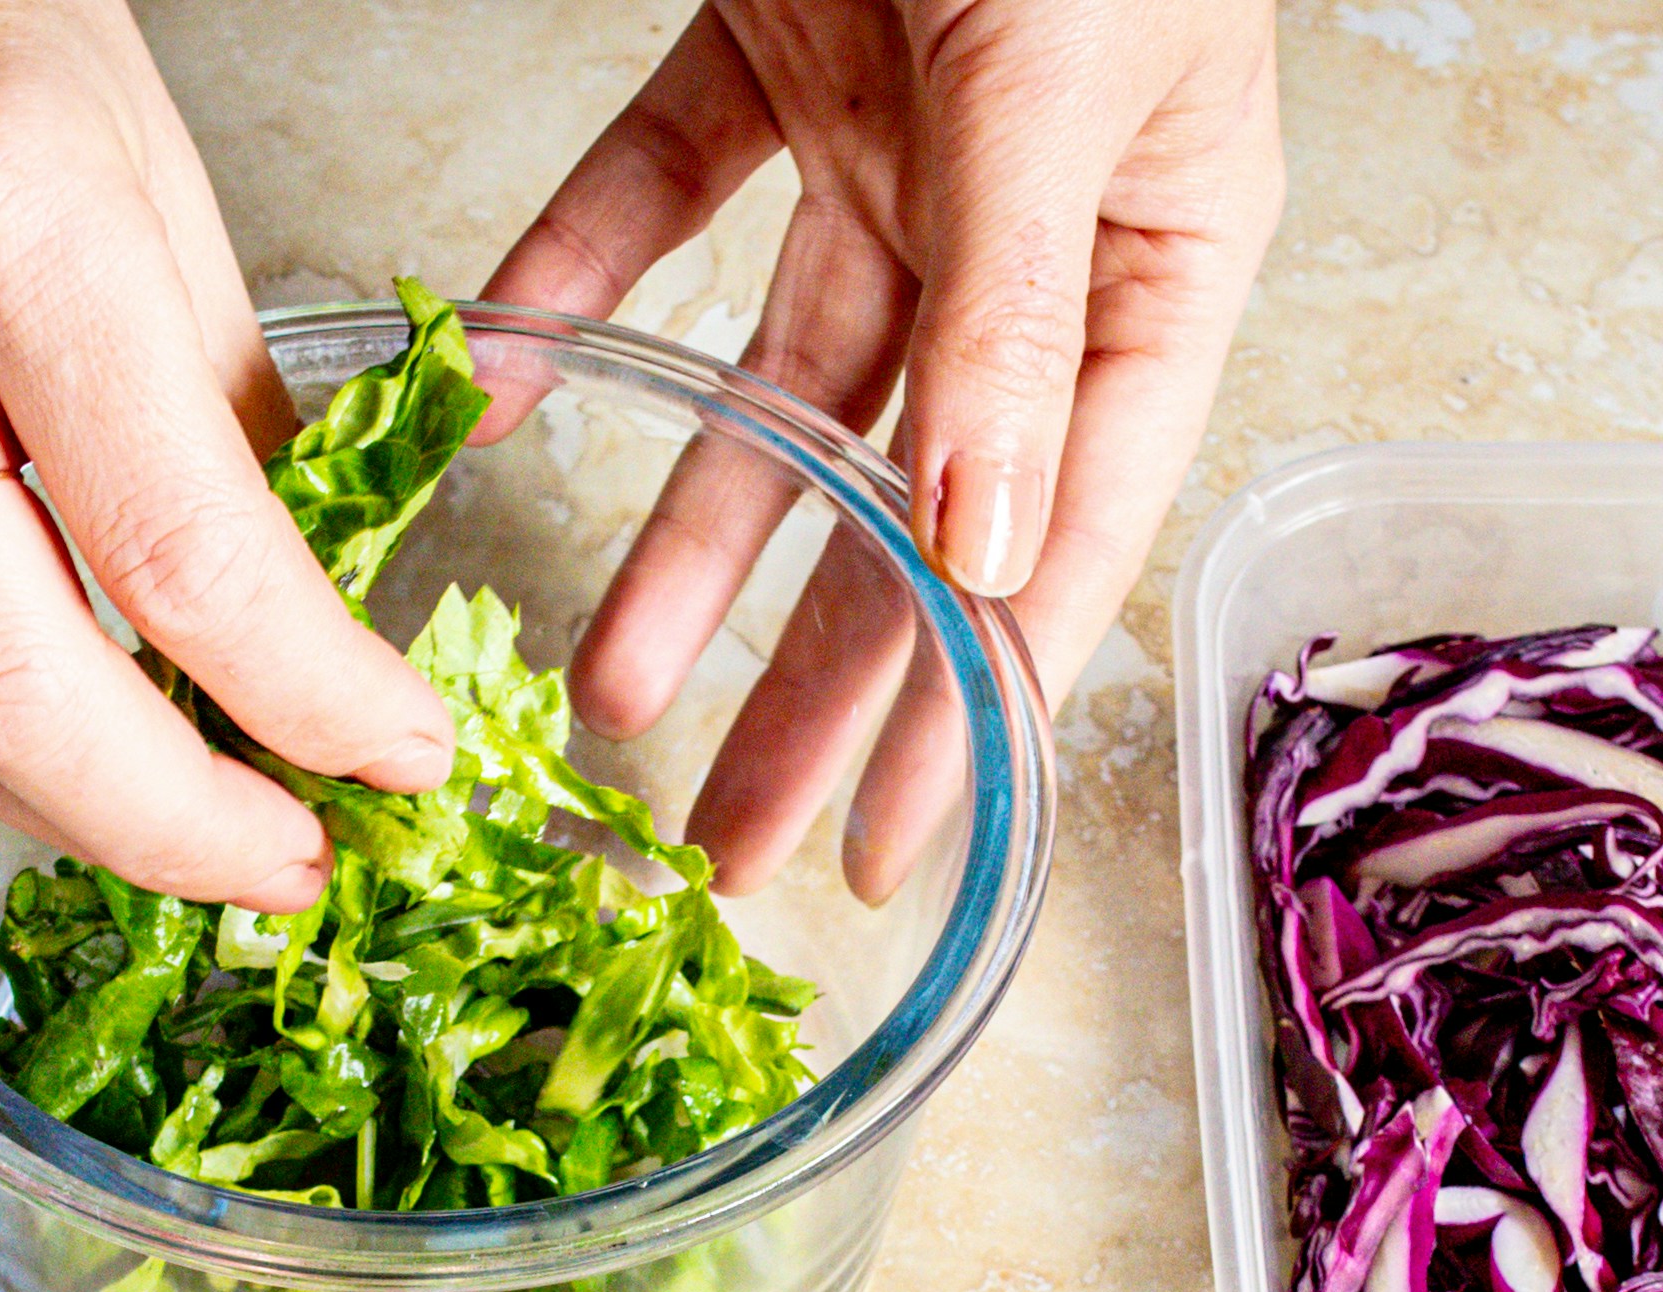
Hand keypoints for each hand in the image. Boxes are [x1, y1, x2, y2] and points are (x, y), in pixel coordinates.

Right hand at [0, 0, 447, 907]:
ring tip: (185, 821)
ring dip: (63, 805)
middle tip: (287, 862)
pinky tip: (49, 718)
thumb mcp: (144, 159)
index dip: (308, 697)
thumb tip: (298, 606)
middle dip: (174, 827)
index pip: (179, 553)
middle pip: (12, 688)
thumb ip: (218, 400)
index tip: (396, 754)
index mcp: (3, 218)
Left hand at [493, 0, 1281, 895]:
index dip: (974, 697)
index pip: (1062, 526)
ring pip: (774, 387)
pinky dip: (573, 281)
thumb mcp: (1057, 86)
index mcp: (1156, 254)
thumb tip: (975, 539)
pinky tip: (507, 383)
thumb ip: (1010, 301)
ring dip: (685, 536)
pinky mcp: (774, 49)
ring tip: (607, 684)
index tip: (889, 842)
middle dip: (813, 684)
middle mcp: (1028, 233)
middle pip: (909, 505)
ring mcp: (896, 150)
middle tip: (723, 841)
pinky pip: (658, 194)